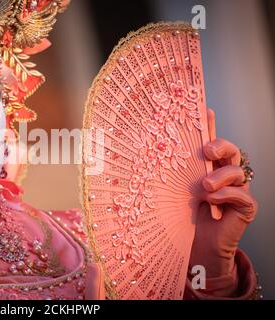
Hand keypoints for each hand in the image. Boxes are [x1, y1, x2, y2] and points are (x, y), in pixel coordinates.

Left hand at [189, 109, 257, 279]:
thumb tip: (159, 149)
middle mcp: (225, 176)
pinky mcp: (245, 207)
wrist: (195, 245)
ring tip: (204, 186)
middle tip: (207, 151)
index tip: (205, 109)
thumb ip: (176, 172)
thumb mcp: (176, 189)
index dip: (211, 126)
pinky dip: (226, 195)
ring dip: (221, 176)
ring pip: (239, 171)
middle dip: (222, 146)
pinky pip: (242, 195)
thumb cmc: (184, 216)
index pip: (212, 143)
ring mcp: (237, 190)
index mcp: (209, 168)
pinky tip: (212, 200)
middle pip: (233, 151)